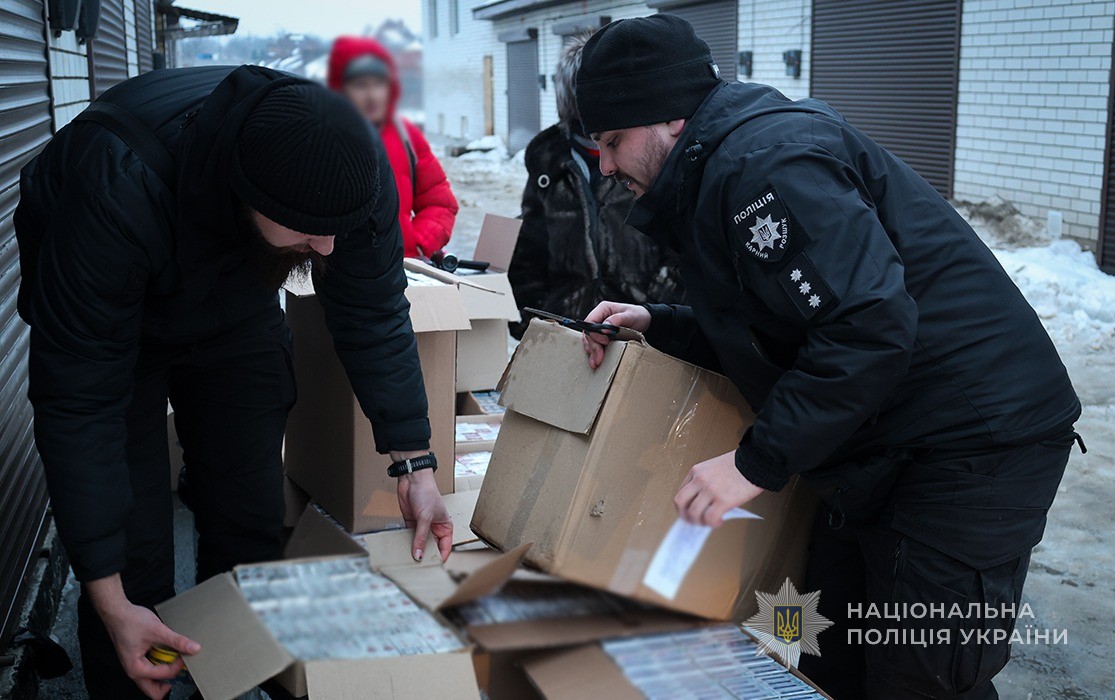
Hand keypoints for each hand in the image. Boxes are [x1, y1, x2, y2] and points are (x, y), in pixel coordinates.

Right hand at [87, 575, 199, 698]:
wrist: (117, 612)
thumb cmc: (130, 621)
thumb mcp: (158, 630)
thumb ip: (177, 641)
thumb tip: (194, 648)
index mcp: (136, 669)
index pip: (164, 675)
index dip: (178, 665)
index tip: (186, 653)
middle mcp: (134, 671)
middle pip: (155, 690)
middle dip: (170, 681)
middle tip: (180, 665)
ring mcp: (135, 666)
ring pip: (154, 681)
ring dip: (166, 671)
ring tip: (174, 656)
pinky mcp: (138, 660)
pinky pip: (152, 669)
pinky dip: (161, 664)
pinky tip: (166, 650)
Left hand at [394, 457, 452, 561]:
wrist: (412, 480)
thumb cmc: (427, 493)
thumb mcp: (425, 517)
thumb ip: (421, 537)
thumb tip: (419, 555)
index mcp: (445, 527)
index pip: (445, 547)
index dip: (440, 558)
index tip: (433, 569)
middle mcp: (435, 528)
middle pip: (432, 548)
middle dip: (426, 556)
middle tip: (419, 569)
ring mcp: (422, 526)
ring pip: (420, 544)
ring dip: (415, 551)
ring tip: (409, 563)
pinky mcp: (411, 524)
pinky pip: (409, 538)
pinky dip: (407, 543)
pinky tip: (402, 551)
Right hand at [581, 301, 651, 369]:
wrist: (644, 320)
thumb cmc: (638, 315)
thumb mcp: (630, 316)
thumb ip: (617, 319)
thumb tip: (604, 328)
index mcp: (603, 309)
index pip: (590, 321)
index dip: (594, 333)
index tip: (605, 342)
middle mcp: (598, 317)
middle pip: (588, 333)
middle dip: (593, 346)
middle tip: (599, 358)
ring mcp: (599, 327)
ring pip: (589, 340)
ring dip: (592, 352)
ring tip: (596, 363)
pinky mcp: (602, 336)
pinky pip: (595, 344)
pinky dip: (595, 353)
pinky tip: (596, 361)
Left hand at [674, 451, 764, 526]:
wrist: (757, 460)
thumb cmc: (741, 463)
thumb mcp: (715, 467)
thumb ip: (706, 481)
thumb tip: (705, 501)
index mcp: (697, 471)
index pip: (681, 491)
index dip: (684, 505)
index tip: (689, 511)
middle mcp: (700, 480)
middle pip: (680, 502)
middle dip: (684, 515)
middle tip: (692, 521)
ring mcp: (710, 490)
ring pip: (693, 512)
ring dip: (699, 522)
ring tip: (709, 522)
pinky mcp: (723, 500)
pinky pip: (710, 518)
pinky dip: (712, 523)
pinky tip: (719, 521)